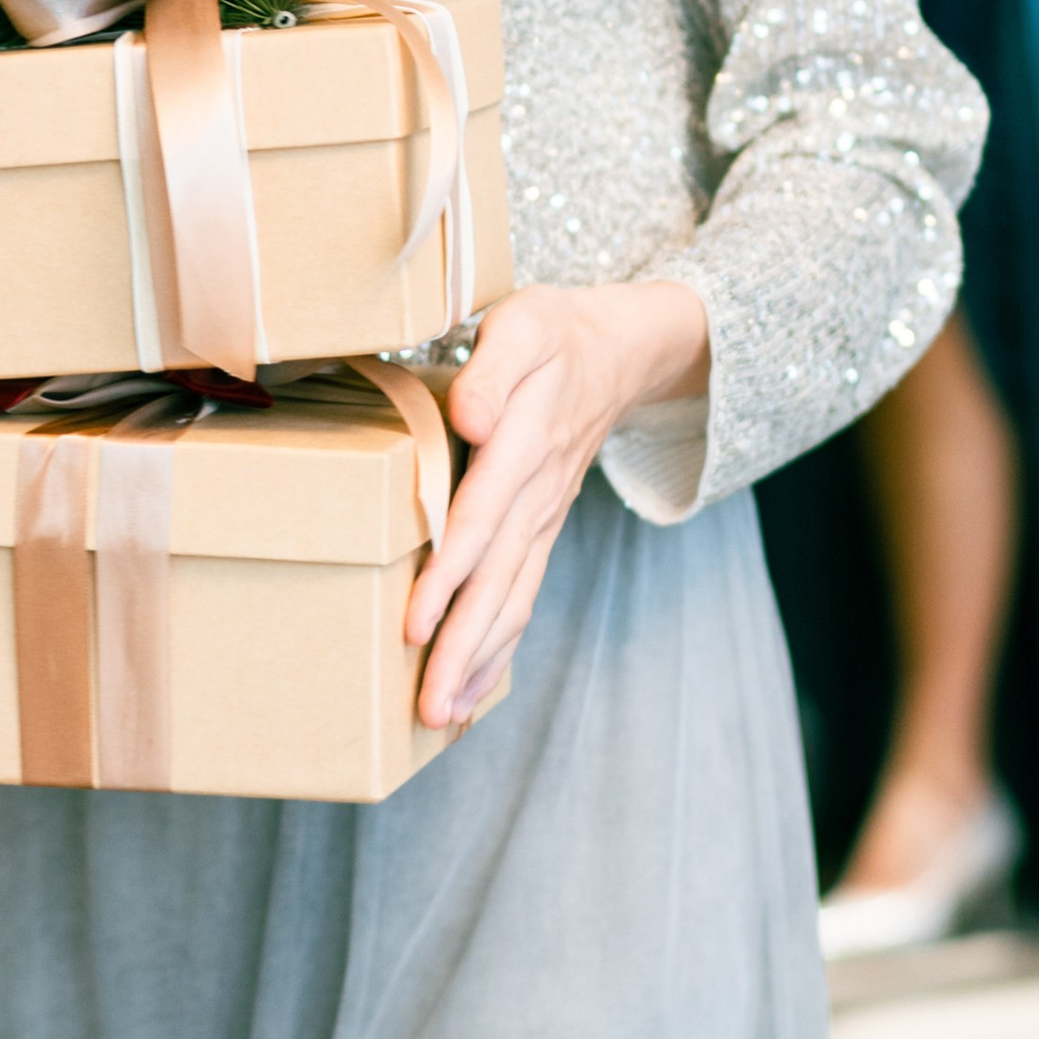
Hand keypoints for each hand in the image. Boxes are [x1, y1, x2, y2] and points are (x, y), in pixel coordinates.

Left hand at [407, 280, 710, 726]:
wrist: (622, 348)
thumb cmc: (555, 332)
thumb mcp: (524, 324)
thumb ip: (496, 368)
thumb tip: (474, 418)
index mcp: (528, 439)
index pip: (483, 514)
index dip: (450, 569)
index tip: (417, 620)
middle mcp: (538, 491)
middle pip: (499, 577)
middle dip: (463, 643)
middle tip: (429, 704)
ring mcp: (544, 517)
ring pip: (513, 597)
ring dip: (479, 658)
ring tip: (443, 715)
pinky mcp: (543, 530)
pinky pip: (523, 594)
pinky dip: (501, 646)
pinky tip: (473, 691)